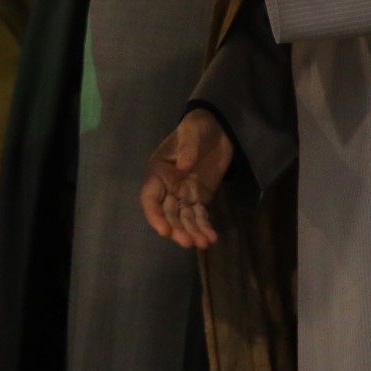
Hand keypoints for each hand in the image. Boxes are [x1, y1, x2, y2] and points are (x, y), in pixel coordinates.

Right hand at [141, 109, 235, 249]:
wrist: (219, 128)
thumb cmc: (198, 128)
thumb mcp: (193, 132)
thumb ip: (188, 148)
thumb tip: (184, 165)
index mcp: (158, 172)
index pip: (150, 198)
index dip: (155, 216)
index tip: (164, 231)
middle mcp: (167, 187)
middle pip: (168, 214)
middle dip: (177, 229)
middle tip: (188, 242)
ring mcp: (184, 194)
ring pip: (184, 219)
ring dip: (191, 232)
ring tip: (203, 243)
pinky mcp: (199, 198)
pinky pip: (200, 216)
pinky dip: (204, 227)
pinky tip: (211, 238)